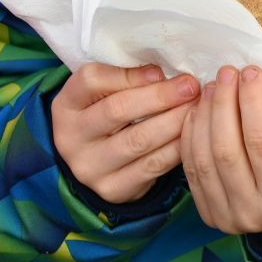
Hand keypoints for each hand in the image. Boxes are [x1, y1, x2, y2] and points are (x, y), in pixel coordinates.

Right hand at [51, 62, 201, 205]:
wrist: (94, 163)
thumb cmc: (103, 116)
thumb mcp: (101, 94)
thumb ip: (124, 79)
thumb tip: (162, 76)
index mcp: (65, 105)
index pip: (91, 80)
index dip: (129, 74)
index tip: (161, 72)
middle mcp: (70, 138)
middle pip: (117, 110)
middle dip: (160, 97)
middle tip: (191, 87)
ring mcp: (89, 167)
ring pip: (138, 140)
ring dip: (174, 121)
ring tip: (196, 108)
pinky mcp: (112, 189)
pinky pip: (151, 167)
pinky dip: (176, 148)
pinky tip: (191, 134)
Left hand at [180, 66, 261, 236]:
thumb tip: (256, 75)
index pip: (261, 141)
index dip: (252, 102)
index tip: (251, 72)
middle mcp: (253, 212)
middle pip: (226, 149)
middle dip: (223, 104)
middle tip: (226, 73)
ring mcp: (227, 217)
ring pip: (204, 158)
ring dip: (204, 116)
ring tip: (211, 87)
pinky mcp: (209, 213)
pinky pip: (191, 169)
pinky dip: (191, 135)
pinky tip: (196, 110)